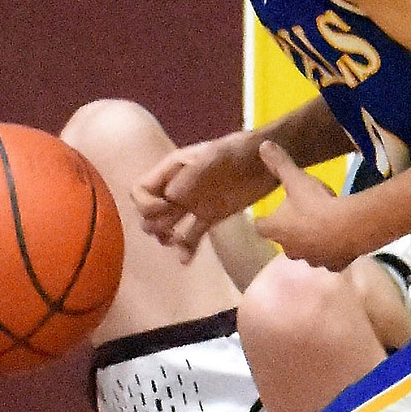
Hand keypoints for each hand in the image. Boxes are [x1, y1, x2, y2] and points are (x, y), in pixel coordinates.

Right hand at [133, 133, 278, 258]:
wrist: (269, 161)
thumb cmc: (241, 150)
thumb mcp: (216, 156)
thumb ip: (192, 174)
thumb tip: (170, 196)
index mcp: (173, 169)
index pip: (141, 189)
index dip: (145, 203)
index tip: (163, 210)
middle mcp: (178, 187)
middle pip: (149, 210)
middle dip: (152, 223)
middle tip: (169, 232)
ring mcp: (193, 204)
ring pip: (167, 225)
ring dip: (166, 237)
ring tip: (176, 242)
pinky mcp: (210, 217)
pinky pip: (191, 235)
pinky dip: (186, 248)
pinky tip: (186, 260)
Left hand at [253, 142, 357, 268]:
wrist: (348, 228)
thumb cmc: (315, 204)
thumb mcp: (296, 179)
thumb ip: (280, 164)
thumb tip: (262, 144)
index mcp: (276, 230)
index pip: (261, 227)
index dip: (264, 220)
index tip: (269, 214)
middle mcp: (290, 249)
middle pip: (284, 242)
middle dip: (290, 232)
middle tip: (300, 217)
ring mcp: (312, 260)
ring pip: (307, 252)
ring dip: (311, 243)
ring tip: (322, 228)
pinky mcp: (333, 265)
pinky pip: (330, 260)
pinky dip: (332, 253)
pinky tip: (341, 242)